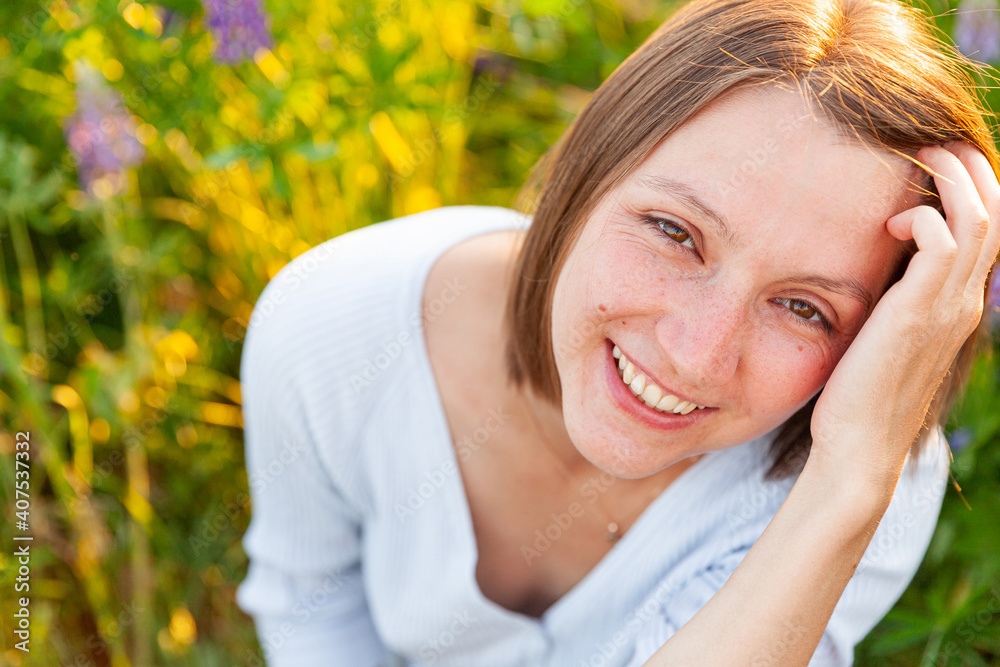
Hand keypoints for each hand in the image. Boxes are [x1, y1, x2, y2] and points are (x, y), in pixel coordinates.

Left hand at [807, 141, 999, 490]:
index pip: (989, 228)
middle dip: (971, 166)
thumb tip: (878, 253)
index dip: (974, 185)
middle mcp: (964, 301)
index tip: (938, 159)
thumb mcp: (885, 331)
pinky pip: (941, 245)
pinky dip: (924, 219)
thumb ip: (893, 293)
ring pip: (978, 220)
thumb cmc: (861, 388)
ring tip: (919, 158)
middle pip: (996, 212)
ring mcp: (947, 308)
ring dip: (952, 179)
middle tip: (934, 141)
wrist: (858, 444)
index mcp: (959, 302)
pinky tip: (893, 225)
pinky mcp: (917, 314)